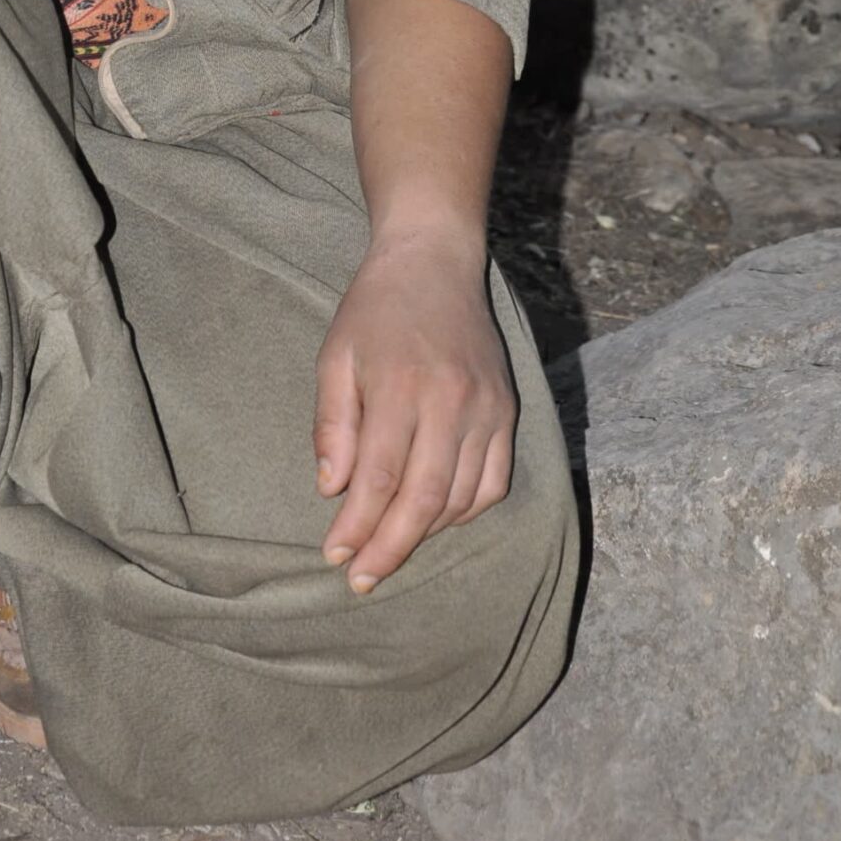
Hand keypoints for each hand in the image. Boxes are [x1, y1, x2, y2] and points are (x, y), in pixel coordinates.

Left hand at [313, 227, 515, 592]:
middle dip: (390, 548)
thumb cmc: (375, 309)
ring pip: (462, 499)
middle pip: (424, 500)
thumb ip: (332, 425)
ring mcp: (488, 409)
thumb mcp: (335, 356)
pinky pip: (493, 483)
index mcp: (401, 386)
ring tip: (389, 549)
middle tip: (362, 579)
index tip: (335, 555)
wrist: (435, 261)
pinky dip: (464, 512)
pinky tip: (433, 518)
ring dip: (425, 534)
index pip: (378, 479)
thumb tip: (332, 491)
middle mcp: (451, 402)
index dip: (357, 526)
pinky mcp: (508, 411)